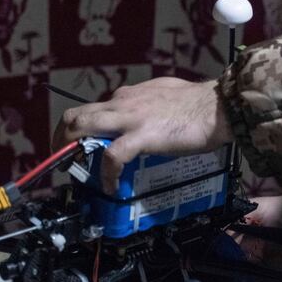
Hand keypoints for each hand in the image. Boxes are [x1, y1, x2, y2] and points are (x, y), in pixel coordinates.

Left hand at [52, 76, 231, 192]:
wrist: (219, 106)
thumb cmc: (199, 102)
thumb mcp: (165, 94)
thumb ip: (148, 103)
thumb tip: (144, 114)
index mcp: (129, 95)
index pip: (94, 108)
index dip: (82, 129)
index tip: (81, 146)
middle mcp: (123, 102)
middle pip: (77, 115)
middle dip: (62, 138)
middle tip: (63, 160)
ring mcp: (130, 118)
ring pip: (83, 127)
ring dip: (71, 151)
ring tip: (74, 172)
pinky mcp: (142, 136)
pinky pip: (112, 156)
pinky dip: (106, 174)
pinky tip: (111, 187)